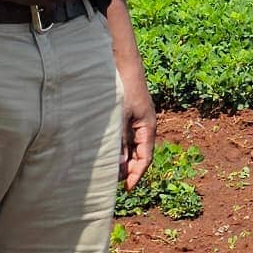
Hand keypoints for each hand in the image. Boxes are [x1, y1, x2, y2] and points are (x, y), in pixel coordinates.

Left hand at [115, 58, 156, 187]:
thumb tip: (119, 165)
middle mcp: (143, 126)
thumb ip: (119, 141)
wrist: (122, 64)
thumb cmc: (124, 89)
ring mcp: (134, 120)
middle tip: (112, 181)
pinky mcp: (125, 115)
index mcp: (148, 127)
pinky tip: (105, 149)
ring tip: (106, 169)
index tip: (127, 188)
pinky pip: (123, 136)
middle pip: (138, 154)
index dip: (136, 174)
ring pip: (130, 146)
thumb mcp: (120, 117)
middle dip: (127, 169)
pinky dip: (116, 146)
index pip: (145, 158)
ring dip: (120, 158)